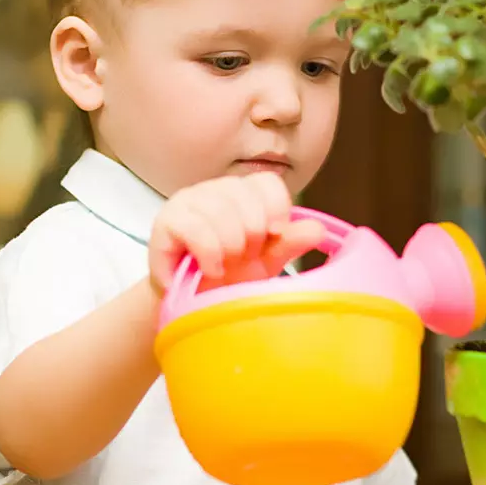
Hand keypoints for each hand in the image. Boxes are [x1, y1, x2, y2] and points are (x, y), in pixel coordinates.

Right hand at [148, 172, 323, 294]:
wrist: (191, 302)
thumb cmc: (230, 277)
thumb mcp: (266, 262)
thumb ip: (289, 243)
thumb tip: (319, 230)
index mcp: (245, 194)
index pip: (267, 182)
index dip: (276, 209)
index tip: (275, 236)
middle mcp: (217, 190)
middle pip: (245, 197)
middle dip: (252, 235)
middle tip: (244, 258)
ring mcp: (189, 201)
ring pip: (221, 212)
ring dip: (230, 247)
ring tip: (226, 266)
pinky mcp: (166, 220)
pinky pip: (195, 228)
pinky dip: (209, 254)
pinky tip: (210, 269)